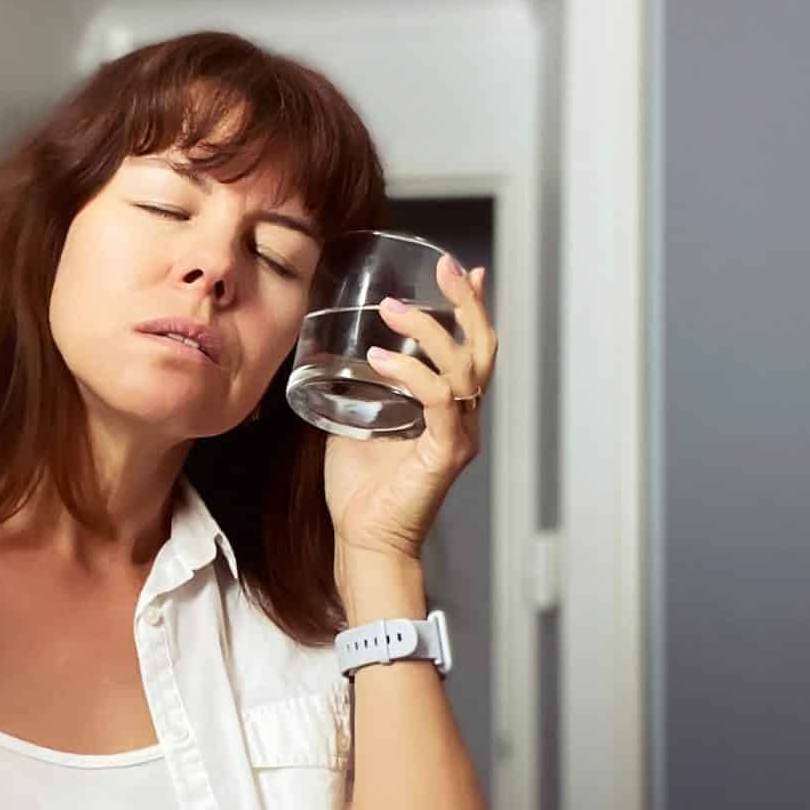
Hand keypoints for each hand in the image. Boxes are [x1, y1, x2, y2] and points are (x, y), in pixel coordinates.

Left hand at [323, 255, 497, 569]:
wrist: (364, 542)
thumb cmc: (360, 493)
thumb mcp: (353, 426)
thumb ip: (355, 394)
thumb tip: (329, 360)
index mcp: (446, 411)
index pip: (470, 350)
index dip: (471, 309)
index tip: (461, 269)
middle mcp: (462, 419)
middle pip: (480, 349)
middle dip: (466, 303)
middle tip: (444, 267)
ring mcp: (457, 435)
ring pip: (463, 367)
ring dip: (430, 330)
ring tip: (393, 308)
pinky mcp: (445, 453)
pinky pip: (438, 400)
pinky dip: (413, 374)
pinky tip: (382, 360)